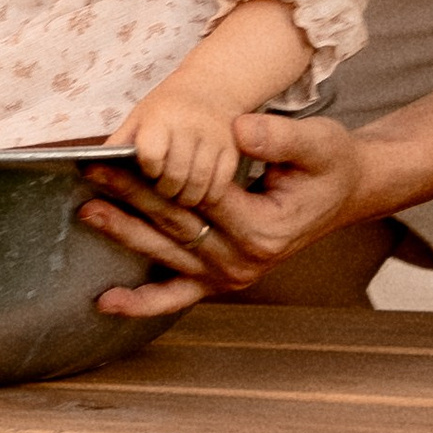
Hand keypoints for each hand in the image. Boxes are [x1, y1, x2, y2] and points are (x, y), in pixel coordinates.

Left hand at [81, 112, 367, 316]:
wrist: (344, 193)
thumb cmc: (330, 165)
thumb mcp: (318, 142)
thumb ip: (279, 138)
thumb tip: (238, 129)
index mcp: (264, 228)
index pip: (202, 196)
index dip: (163, 173)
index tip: (129, 151)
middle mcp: (245, 260)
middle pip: (177, 224)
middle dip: (131, 196)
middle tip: (93, 172)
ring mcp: (232, 275)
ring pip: (168, 255)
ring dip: (125, 234)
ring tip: (87, 211)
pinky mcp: (222, 280)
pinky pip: (178, 296)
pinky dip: (143, 302)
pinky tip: (107, 302)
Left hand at [112, 85, 247, 207]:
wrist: (212, 86)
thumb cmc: (167, 107)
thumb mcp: (139, 117)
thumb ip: (119, 144)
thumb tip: (89, 169)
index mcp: (161, 117)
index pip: (151, 154)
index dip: (147, 169)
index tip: (148, 171)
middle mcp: (190, 126)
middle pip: (175, 177)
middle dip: (164, 190)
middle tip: (161, 189)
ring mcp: (214, 139)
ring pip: (198, 187)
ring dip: (184, 199)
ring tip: (177, 194)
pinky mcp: (232, 152)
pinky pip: (220, 187)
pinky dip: (207, 197)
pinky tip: (198, 193)